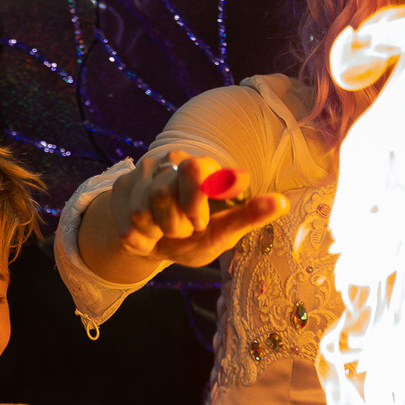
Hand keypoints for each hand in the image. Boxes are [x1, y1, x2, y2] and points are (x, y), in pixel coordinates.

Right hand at [106, 146, 284, 266]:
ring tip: (165, 231)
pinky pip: (126, 222)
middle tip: (184, 230)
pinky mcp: (122, 186)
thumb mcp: (224, 231)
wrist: (156, 243)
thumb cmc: (197, 234)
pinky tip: (147, 234)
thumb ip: (248, 216)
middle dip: (174, 224)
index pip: (196, 168)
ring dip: (156, 232)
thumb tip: (282, 202)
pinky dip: (139, 239)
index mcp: (205, 167)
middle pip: (163, 193)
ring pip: (142, 209)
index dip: (194, 200)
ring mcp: (144, 171)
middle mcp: (173, 161)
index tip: (199, 224)